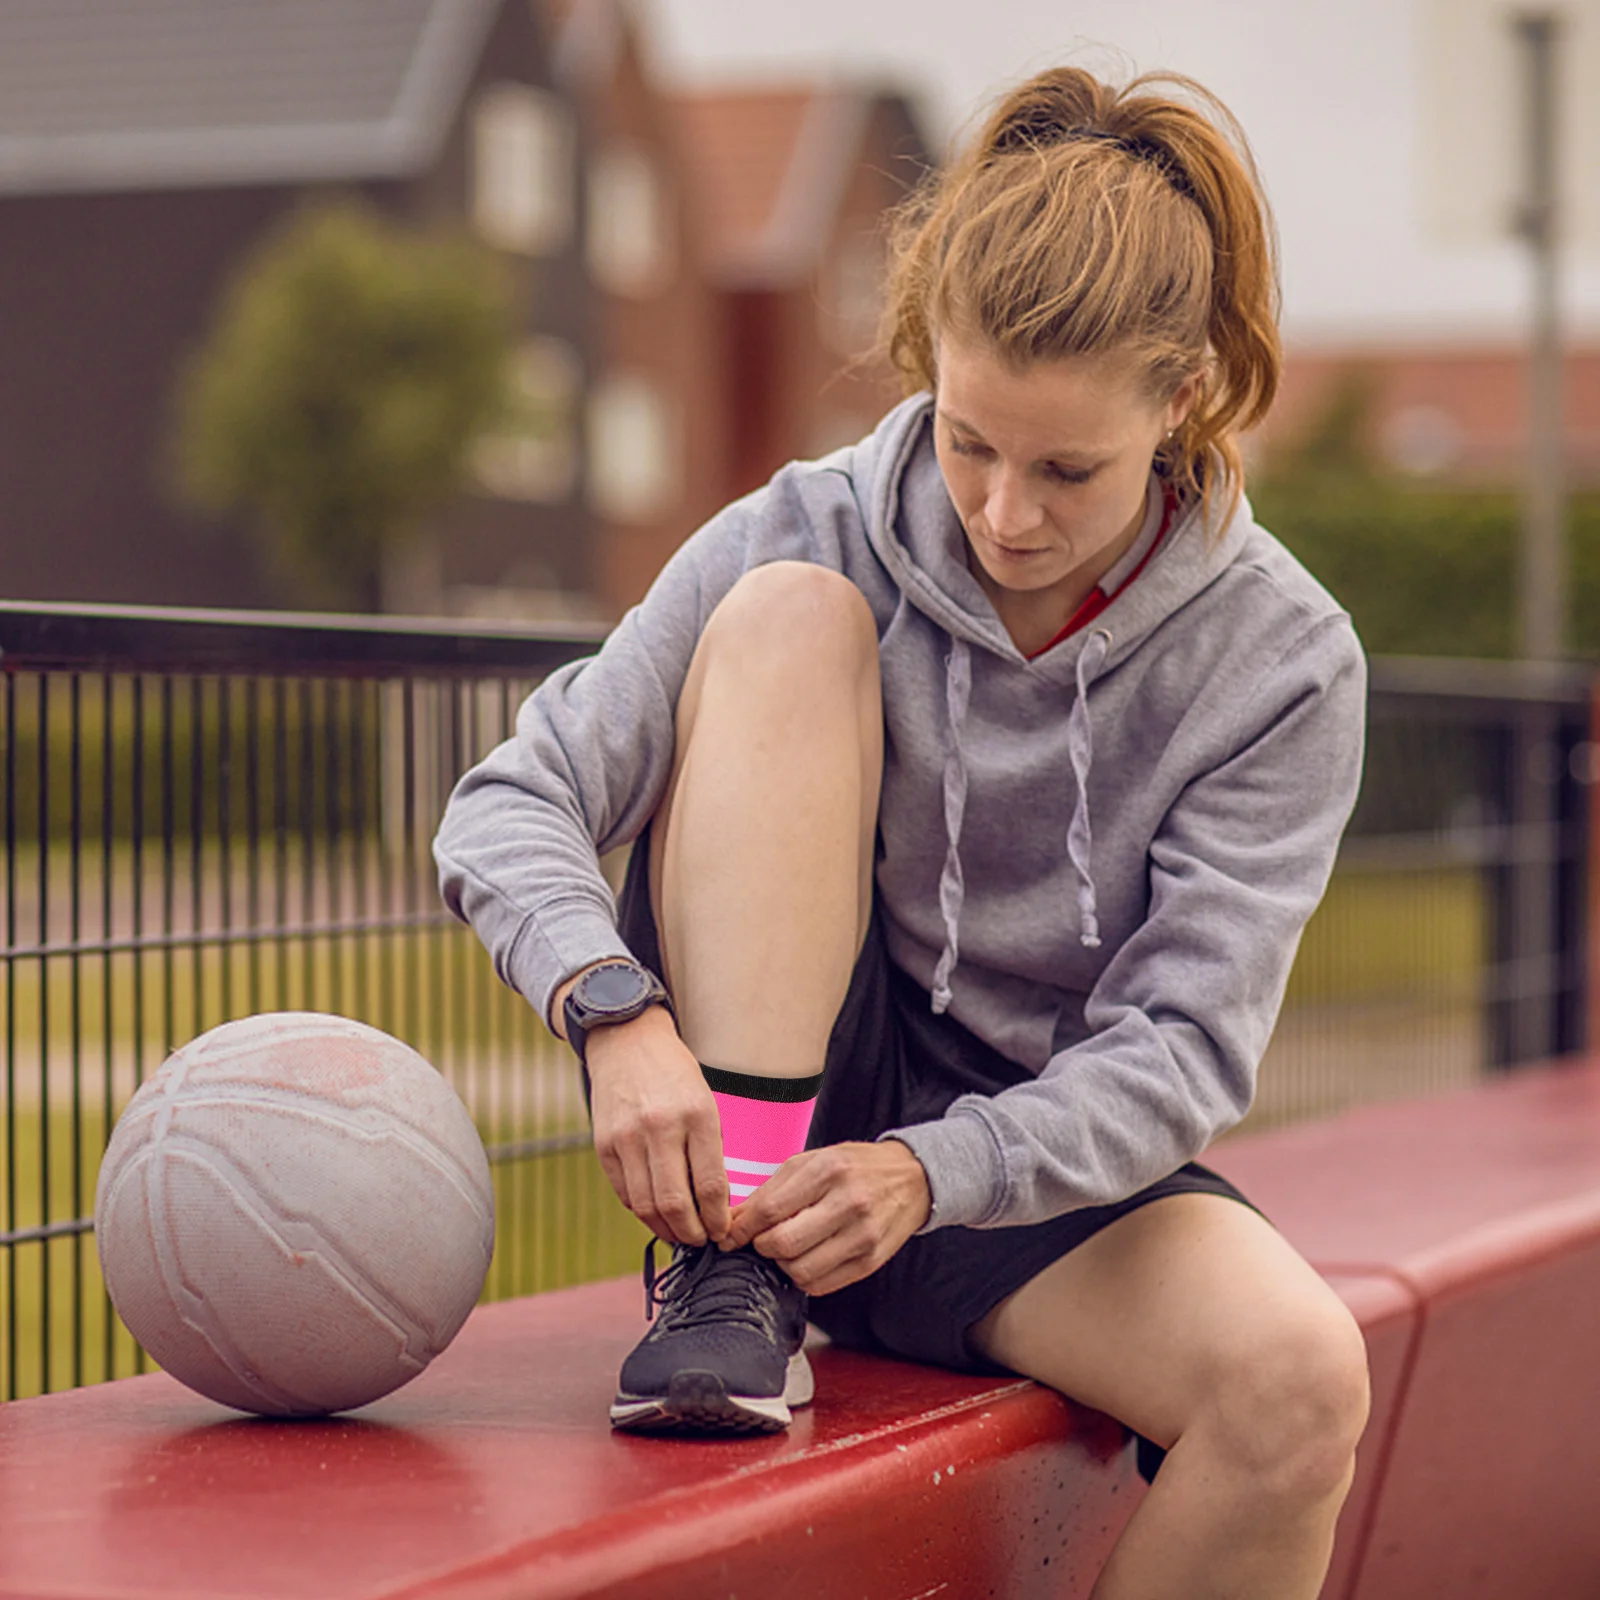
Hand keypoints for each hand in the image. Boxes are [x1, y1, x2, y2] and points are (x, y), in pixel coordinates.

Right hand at [582, 1004, 730, 1247]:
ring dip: (666, 1230)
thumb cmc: (675, 1075)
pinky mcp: (604, 1145)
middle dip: (693, 1233)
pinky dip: (642, 1212)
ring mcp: (627, 1137)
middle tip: (702, 1241)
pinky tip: (656, 1215)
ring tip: (680, 1234)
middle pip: (675, 1203)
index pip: (710, 1185)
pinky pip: (625, 1193)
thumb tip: (715, 1204)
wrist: (628, 1042)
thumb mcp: (706, 1102)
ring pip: (646, 1206)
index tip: (723, 1232)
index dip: (718, 1219)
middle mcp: (660, 1127)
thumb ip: (709, 1150)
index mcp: (696, 1115)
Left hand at [721, 1139, 931, 1295]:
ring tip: (787, 1248)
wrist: (911, 1179)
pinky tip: (808, 1257)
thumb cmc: (855, 1167)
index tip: (730, 1236)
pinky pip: (822, 1285)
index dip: (742, 1229)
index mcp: (828, 1171)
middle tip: (761, 1240)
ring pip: (801, 1271)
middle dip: (761, 1247)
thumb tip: (734, 1220)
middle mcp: (849, 1203)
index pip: (771, 1210)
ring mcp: (863, 1236)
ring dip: (783, 1264)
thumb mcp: (811, 1162)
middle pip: (783, 1244)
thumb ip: (771, 1190)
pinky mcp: (870, 1262)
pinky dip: (805, 1277)